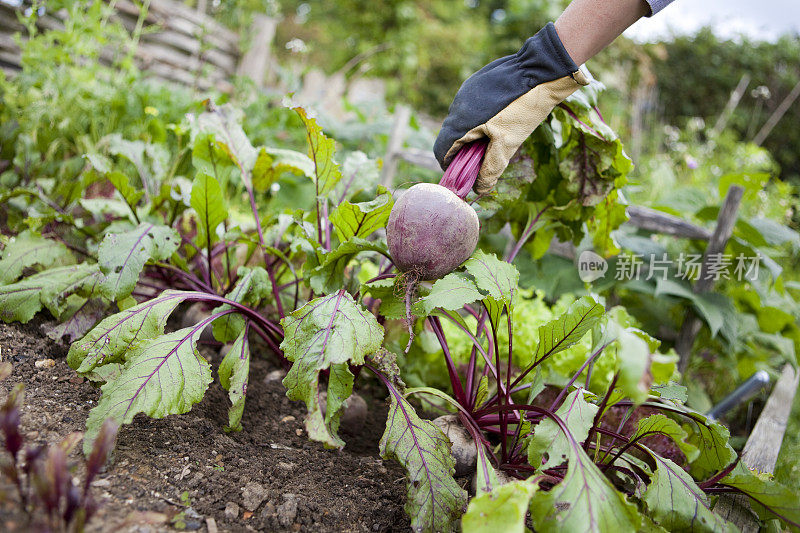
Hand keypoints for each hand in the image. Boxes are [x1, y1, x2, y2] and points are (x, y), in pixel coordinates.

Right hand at [433, 22, 587, 194]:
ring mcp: (466, 90)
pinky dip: (480, 117)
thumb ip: (490, 168)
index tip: (464, 175)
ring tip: (497, 136)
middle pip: (452, 135)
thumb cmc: (523, 108)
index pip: (442, 150)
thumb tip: (480, 189)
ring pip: (462, 120)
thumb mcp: (508, 143)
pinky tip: (501, 117)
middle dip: (464, 151)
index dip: (450, 166)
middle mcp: (457, 104)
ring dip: (473, 133)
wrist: (541, 69)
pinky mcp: (477, 81)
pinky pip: (471, 105)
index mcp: (460, 121)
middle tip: (485, 159)